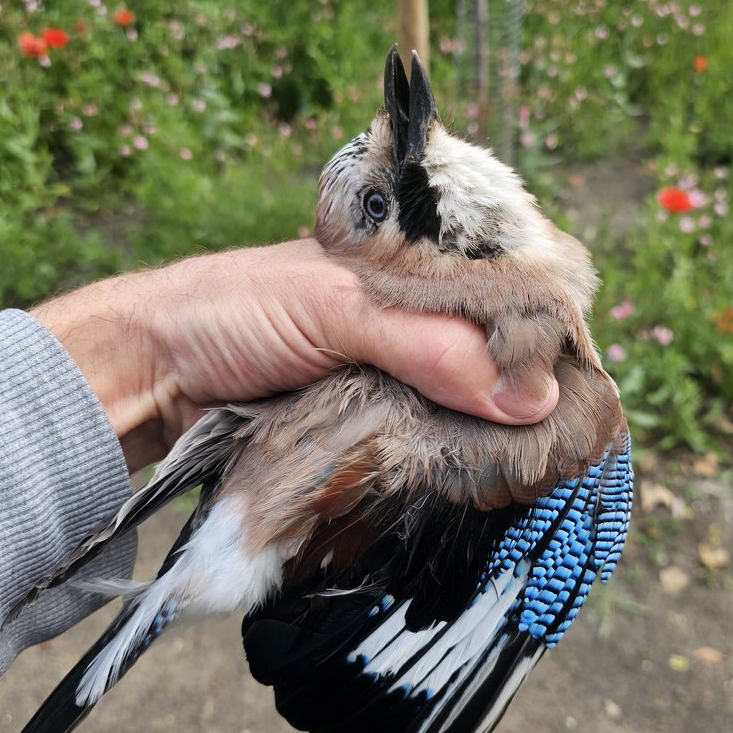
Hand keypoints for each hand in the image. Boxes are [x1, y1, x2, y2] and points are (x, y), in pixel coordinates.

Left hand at [32, 239, 558, 472]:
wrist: (151, 376)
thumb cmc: (234, 311)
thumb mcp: (337, 309)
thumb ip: (427, 345)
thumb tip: (528, 397)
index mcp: (413, 259)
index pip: (505, 281)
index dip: (544, 324)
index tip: (580, 377)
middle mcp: (414, 310)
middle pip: (497, 345)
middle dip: (528, 385)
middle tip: (570, 433)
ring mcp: (396, 367)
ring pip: (470, 395)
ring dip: (497, 429)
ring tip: (543, 462)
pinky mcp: (376, 415)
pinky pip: (433, 432)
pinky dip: (457, 454)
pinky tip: (488, 473)